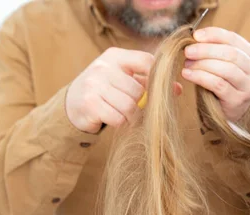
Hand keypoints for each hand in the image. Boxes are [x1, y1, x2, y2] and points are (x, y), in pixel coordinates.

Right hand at [66, 47, 181, 132]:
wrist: (72, 104)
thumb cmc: (105, 91)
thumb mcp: (123, 80)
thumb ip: (148, 81)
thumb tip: (178, 89)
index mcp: (115, 56)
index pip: (146, 61)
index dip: (157, 78)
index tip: (161, 91)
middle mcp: (103, 67)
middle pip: (139, 90)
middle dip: (142, 104)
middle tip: (138, 111)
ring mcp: (94, 85)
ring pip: (130, 106)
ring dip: (132, 117)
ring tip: (127, 117)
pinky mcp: (90, 104)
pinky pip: (118, 118)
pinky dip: (121, 123)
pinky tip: (115, 120)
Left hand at [182, 27, 249, 121]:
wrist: (228, 115)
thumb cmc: (224, 85)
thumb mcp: (224, 64)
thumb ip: (216, 50)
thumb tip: (196, 38)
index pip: (233, 39)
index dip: (213, 35)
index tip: (195, 35)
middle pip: (230, 53)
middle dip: (206, 50)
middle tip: (188, 51)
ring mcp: (249, 87)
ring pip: (226, 69)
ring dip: (202, 64)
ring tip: (187, 64)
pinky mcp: (238, 100)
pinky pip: (218, 84)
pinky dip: (200, 77)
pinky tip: (187, 74)